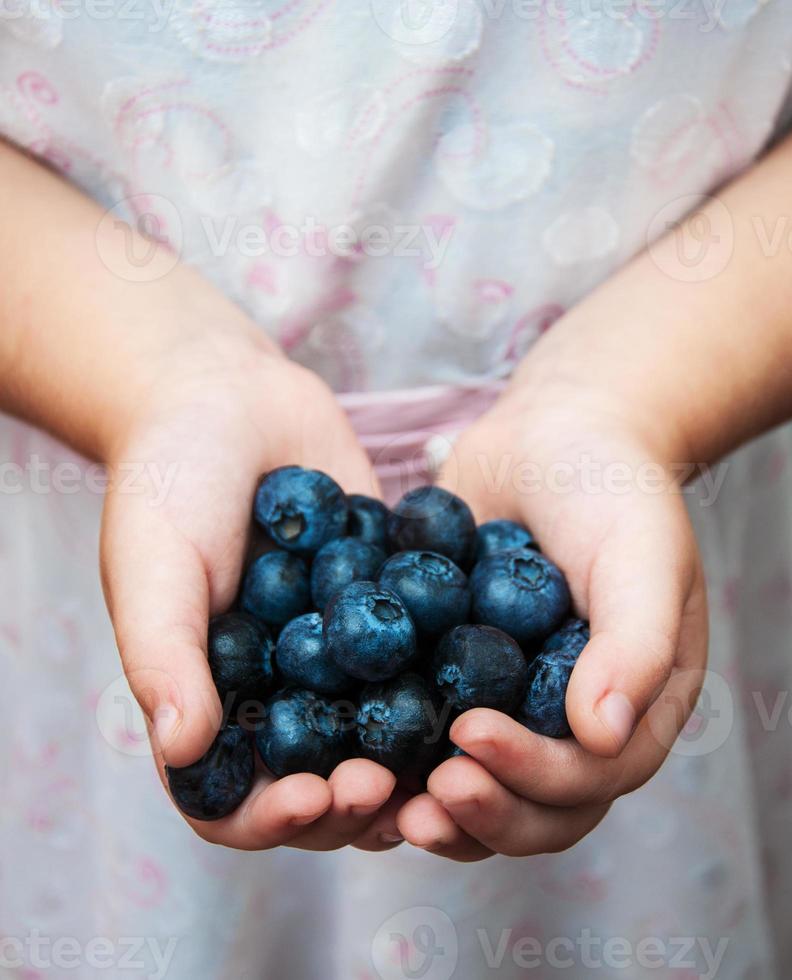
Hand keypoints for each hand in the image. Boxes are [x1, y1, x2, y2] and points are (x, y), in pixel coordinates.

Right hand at [100, 332, 402, 850]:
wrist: (231, 397)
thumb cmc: (169, 480)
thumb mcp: (155, 564)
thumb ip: (163, 655)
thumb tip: (182, 751)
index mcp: (209, 701)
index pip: (229, 799)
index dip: (269, 821)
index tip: (312, 797)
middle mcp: (276, 692)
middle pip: (317, 782)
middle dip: (353, 800)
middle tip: (387, 785)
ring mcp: (338, 655)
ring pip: (380, 735)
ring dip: (411, 760)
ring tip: (444, 757)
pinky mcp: (390, 609)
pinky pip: (422, 658)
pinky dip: (451, 681)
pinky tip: (486, 687)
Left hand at [396, 382, 707, 860]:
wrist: (550, 433)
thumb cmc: (609, 487)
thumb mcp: (640, 553)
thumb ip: (634, 643)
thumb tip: (602, 737)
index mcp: (630, 708)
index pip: (589, 778)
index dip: (533, 776)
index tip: (472, 735)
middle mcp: (567, 723)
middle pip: (531, 808)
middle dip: (479, 812)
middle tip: (423, 799)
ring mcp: (506, 704)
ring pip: (474, 785)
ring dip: (429, 807)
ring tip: (374, 796)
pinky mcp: (448, 677)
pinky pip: (420, 729)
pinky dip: (387, 750)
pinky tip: (339, 746)